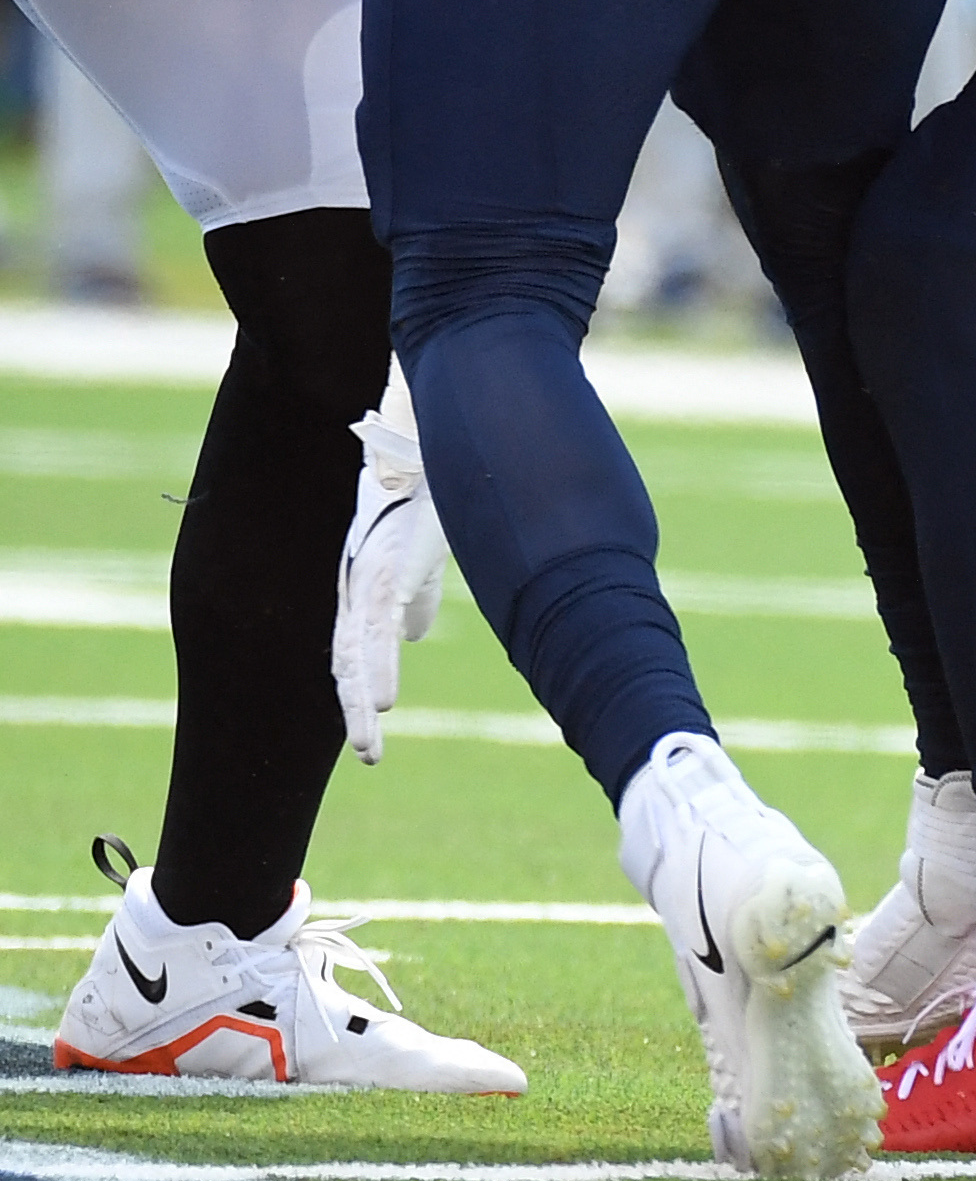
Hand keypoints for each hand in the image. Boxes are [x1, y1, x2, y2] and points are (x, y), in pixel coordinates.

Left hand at [332, 394, 444, 763]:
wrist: (420, 425)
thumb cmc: (423, 478)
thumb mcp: (421, 547)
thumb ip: (417, 592)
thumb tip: (413, 634)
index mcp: (365, 582)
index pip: (355, 647)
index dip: (359, 688)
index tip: (369, 727)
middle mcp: (358, 584)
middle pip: (347, 659)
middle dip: (356, 710)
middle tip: (369, 755)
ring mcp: (368, 577)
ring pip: (354, 654)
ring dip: (361, 705)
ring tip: (370, 748)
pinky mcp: (386, 567)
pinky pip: (375, 629)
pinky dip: (376, 669)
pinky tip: (383, 702)